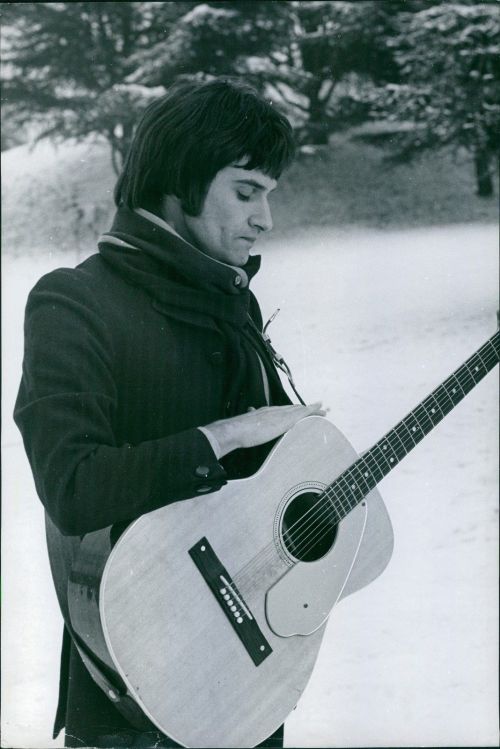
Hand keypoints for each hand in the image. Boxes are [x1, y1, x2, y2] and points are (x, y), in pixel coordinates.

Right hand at [204, 403, 325, 457]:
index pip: (283, 410)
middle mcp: (275, 411)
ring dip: (313, 409)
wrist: (236, 430)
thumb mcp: (246, 424)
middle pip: (294, 408)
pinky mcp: (286, 420)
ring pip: (301, 409)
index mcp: (266, 413)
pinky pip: (304, 413)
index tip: (300, 409)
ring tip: (323, 408)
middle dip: (306, 408)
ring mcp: (281, 415)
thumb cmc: (238, 431)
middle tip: (318, 407)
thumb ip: (250, 419)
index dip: (293, 410)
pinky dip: (314, 411)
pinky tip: (322, 412)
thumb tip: (249, 412)